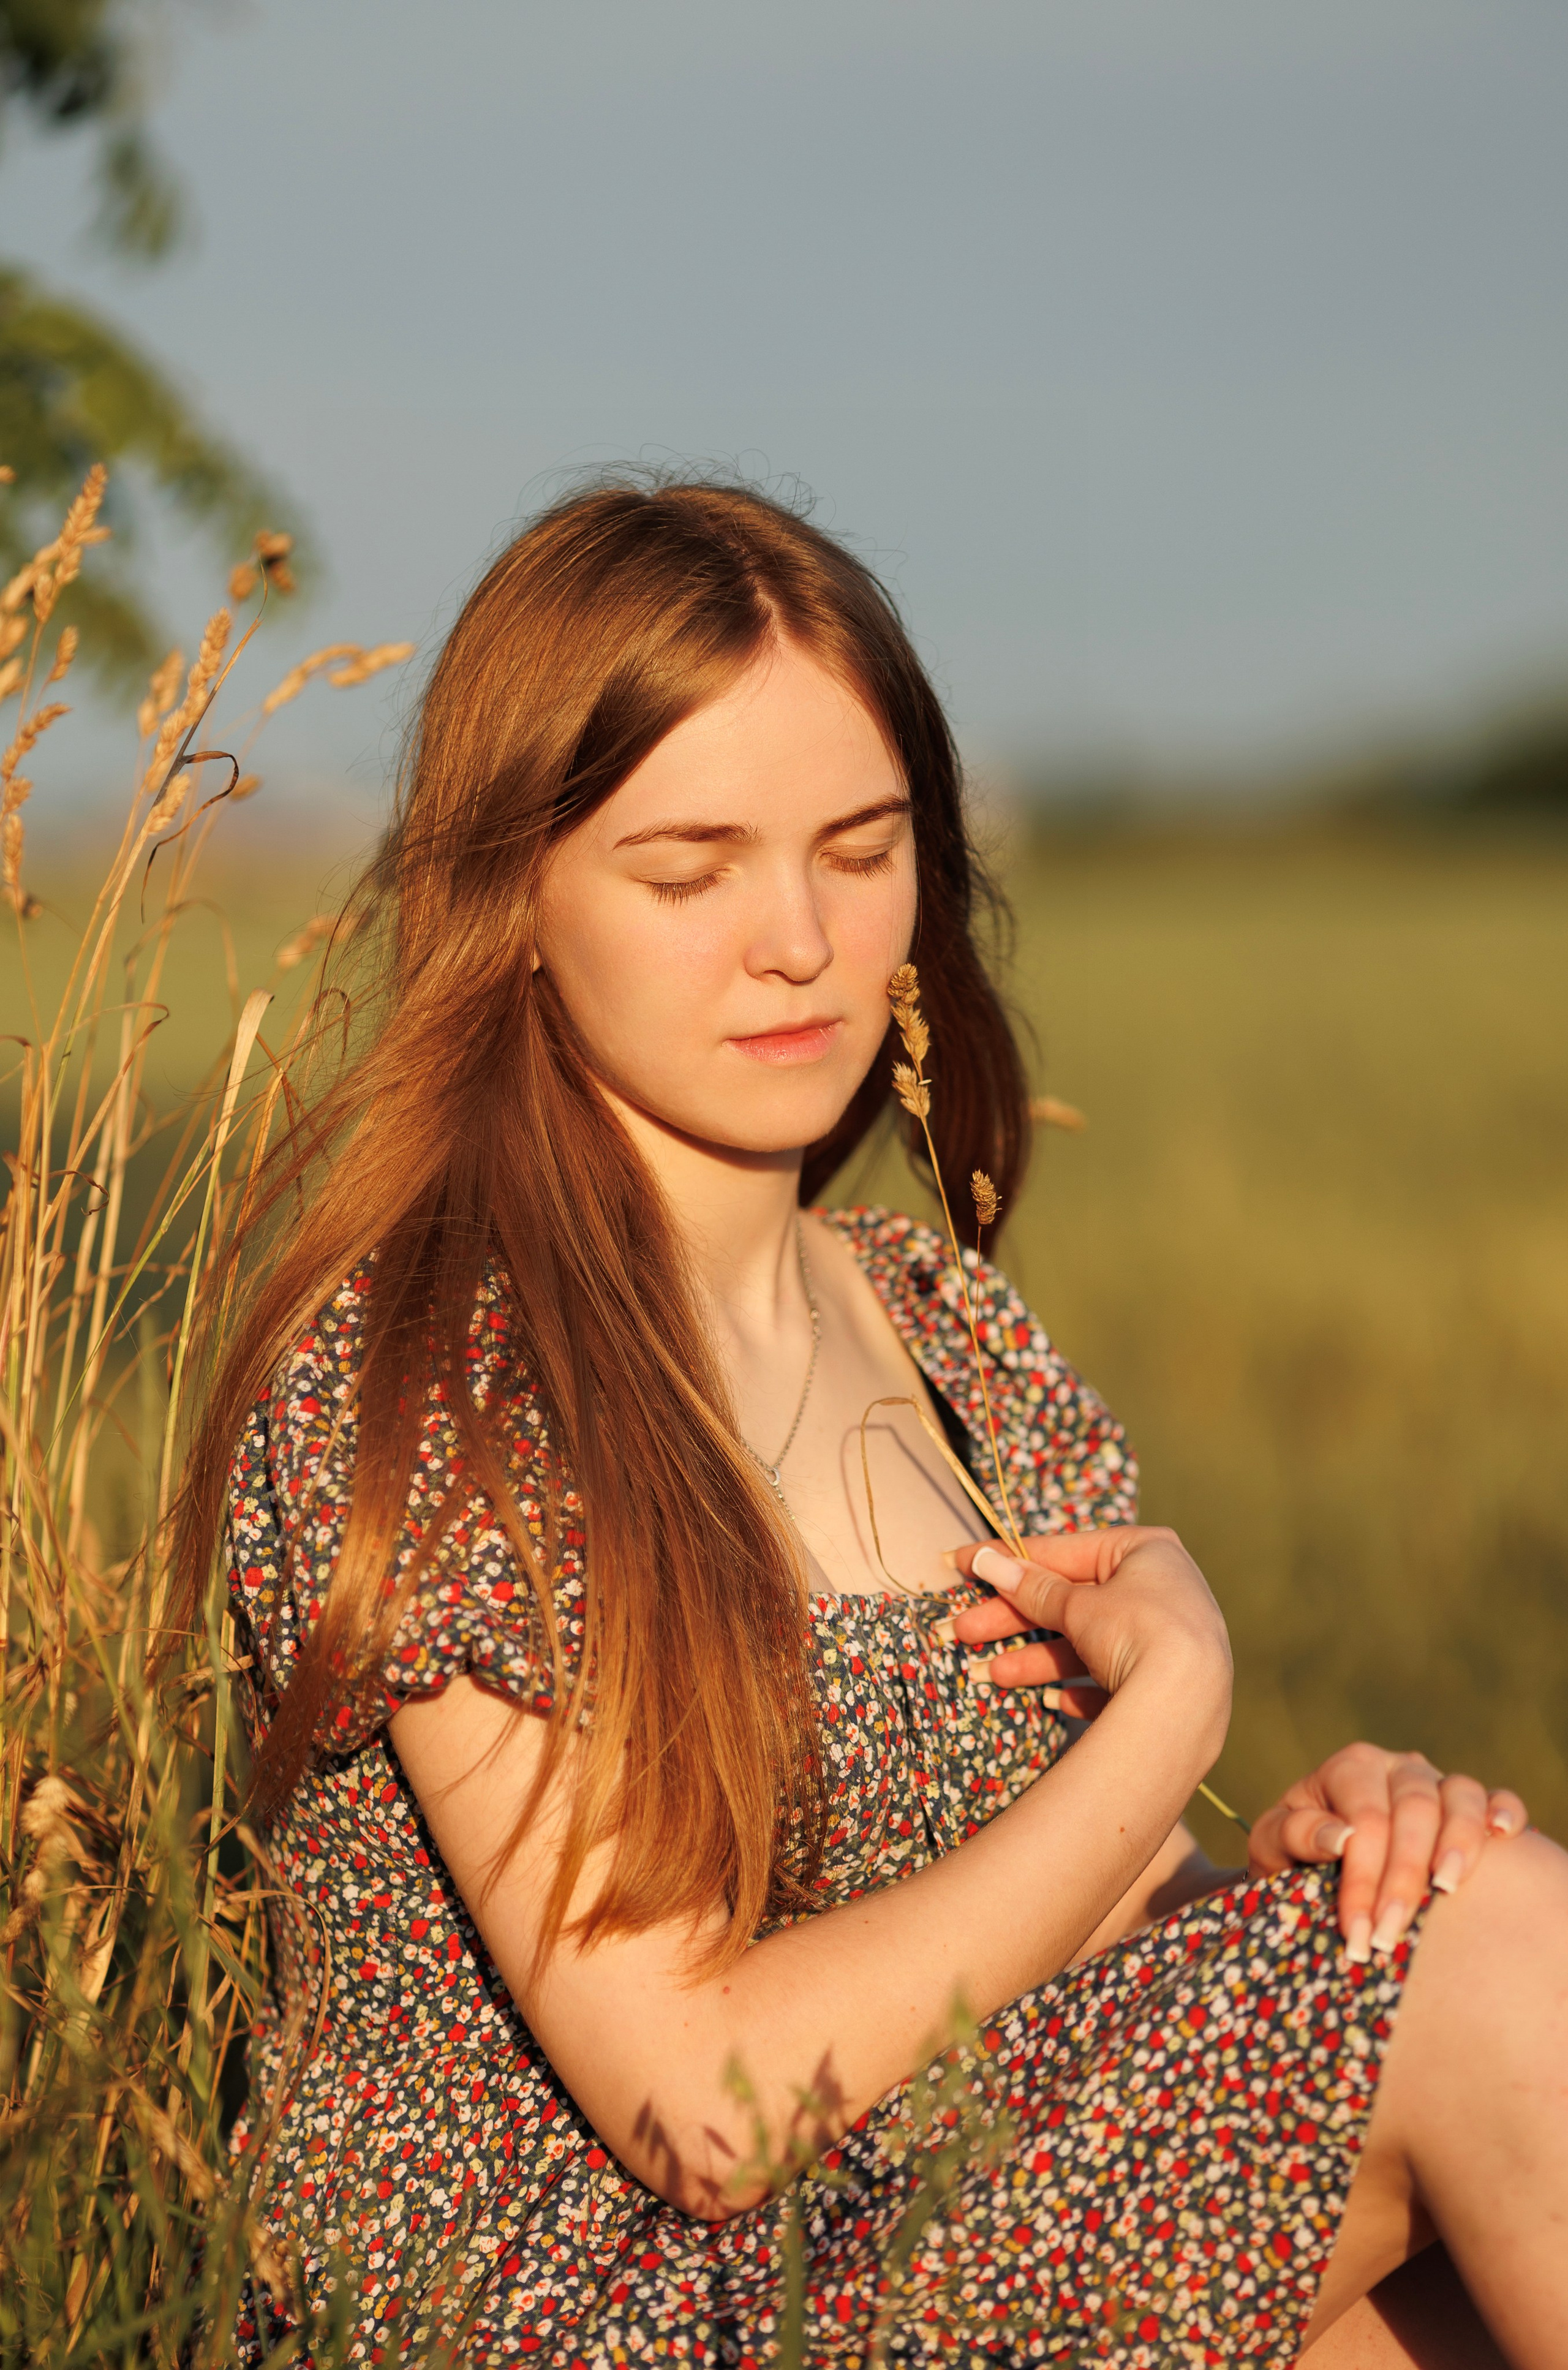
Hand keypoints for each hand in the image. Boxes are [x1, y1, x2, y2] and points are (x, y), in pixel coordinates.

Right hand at [946, 1526, 1231, 1737]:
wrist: (1189, 1706)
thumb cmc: (1137, 1631)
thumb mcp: (1077, 1605)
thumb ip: (1032, 1587)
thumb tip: (987, 1560)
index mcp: (1146, 1552)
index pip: (1063, 1551)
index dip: (1008, 1559)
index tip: (961, 1563)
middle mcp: (1162, 1590)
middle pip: (1070, 1601)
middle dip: (1012, 1620)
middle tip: (960, 1631)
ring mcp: (1167, 1640)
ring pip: (1084, 1644)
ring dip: (1034, 1660)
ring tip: (987, 1674)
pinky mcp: (1166, 1687)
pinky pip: (1112, 1681)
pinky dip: (1078, 1689)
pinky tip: (1052, 1703)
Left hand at [1247, 1742, 1528, 1959]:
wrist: (1314, 1861)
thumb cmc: (1294, 1854)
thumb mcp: (1271, 1845)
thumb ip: (1294, 1835)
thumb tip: (1341, 1837)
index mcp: (1349, 1768)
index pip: (1365, 1823)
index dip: (1363, 1880)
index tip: (1357, 1934)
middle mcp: (1396, 1767)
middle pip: (1414, 1812)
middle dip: (1403, 1880)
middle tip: (1389, 1936)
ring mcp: (1436, 1781)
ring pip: (1460, 1796)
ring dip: (1459, 1842)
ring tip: (1446, 1889)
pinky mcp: (1467, 1805)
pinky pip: (1494, 1796)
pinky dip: (1505, 1811)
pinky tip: (1503, 1836)